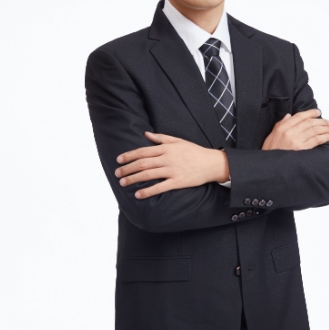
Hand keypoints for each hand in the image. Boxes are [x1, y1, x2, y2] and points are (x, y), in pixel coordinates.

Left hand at [115, 131, 229, 198]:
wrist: (211, 163)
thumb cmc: (194, 151)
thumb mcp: (178, 141)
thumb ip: (161, 138)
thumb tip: (146, 134)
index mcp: (166, 148)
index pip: (143, 151)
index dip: (129, 156)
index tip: (119, 160)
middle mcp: (167, 158)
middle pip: (142, 163)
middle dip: (128, 168)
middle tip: (117, 173)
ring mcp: (172, 170)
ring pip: (148, 175)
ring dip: (133, 179)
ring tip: (123, 183)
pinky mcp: (178, 182)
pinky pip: (160, 187)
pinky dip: (148, 191)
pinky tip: (138, 195)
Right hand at [261, 109, 328, 150]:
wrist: (270, 165)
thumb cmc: (270, 151)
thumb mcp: (271, 135)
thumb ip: (280, 124)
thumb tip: (288, 116)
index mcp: (282, 128)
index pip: (299, 116)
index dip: (310, 113)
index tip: (317, 112)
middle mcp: (290, 133)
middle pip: (309, 123)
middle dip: (321, 121)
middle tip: (328, 122)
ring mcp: (296, 141)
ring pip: (314, 131)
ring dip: (325, 129)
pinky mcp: (301, 150)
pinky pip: (316, 141)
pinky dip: (324, 137)